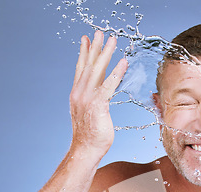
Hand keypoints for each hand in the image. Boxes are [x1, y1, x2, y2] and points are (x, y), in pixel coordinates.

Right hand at [69, 30, 127, 157]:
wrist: (85, 150)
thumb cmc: (90, 136)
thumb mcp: (90, 115)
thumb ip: (95, 102)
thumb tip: (100, 98)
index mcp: (77, 94)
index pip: (81, 69)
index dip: (84, 53)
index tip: (86, 39)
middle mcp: (79, 93)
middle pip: (88, 65)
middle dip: (95, 48)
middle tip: (100, 32)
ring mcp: (87, 98)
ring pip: (97, 71)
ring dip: (106, 54)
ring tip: (112, 40)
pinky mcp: (97, 105)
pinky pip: (108, 85)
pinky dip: (116, 72)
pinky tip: (123, 62)